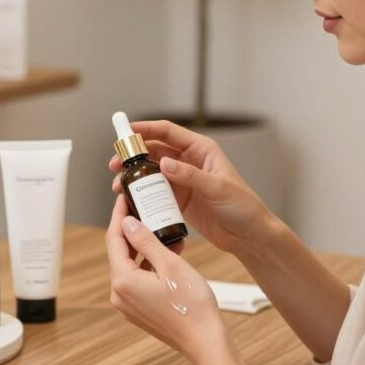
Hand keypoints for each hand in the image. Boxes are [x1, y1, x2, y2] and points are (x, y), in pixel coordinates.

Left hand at [106, 193, 226, 360]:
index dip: (119, 215)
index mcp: (123, 280)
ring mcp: (128, 304)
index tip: (125, 197)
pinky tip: (168, 253)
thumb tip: (127, 223)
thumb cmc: (192, 305)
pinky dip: (149, 264)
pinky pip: (138, 279)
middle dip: (132, 230)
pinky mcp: (138, 309)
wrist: (204, 341)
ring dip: (144, 247)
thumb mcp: (170, 264)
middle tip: (144, 207)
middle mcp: (119, 294)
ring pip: (130, 265)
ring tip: (164, 230)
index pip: (114, 239)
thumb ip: (146, 241)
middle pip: (120, 252)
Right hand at [109, 119, 269, 258]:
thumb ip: (190, 175)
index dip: (145, 129)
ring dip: (134, 177)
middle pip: (155, 151)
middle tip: (114, 165)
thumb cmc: (243, 207)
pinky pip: (156, 193)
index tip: (125, 131)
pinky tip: (130, 200)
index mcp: (201, 150)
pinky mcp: (179, 200)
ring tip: (118, 186)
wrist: (249, 235)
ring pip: (152, 173)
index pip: (168, 132)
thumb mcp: (217, 188)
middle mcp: (189, 162)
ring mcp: (183, 181)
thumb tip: (164, 163)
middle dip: (133, 156)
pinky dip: (142, 195)